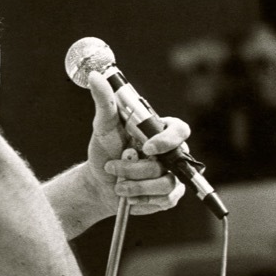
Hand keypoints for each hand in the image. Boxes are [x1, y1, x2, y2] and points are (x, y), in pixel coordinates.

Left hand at [85, 69, 189, 214]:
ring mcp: (172, 174)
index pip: (180, 130)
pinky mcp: (169, 195)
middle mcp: (171, 153)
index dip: (167, 140)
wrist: (99, 182)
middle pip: (170, 161)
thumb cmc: (105, 150)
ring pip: (164, 182)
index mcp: (160, 131)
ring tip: (117, 183)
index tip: (147, 147)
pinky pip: (165, 198)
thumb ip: (104, 101)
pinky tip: (128, 195)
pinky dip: (141, 198)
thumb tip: (95, 77)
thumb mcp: (103, 125)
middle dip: (138, 168)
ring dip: (135, 185)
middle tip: (115, 166)